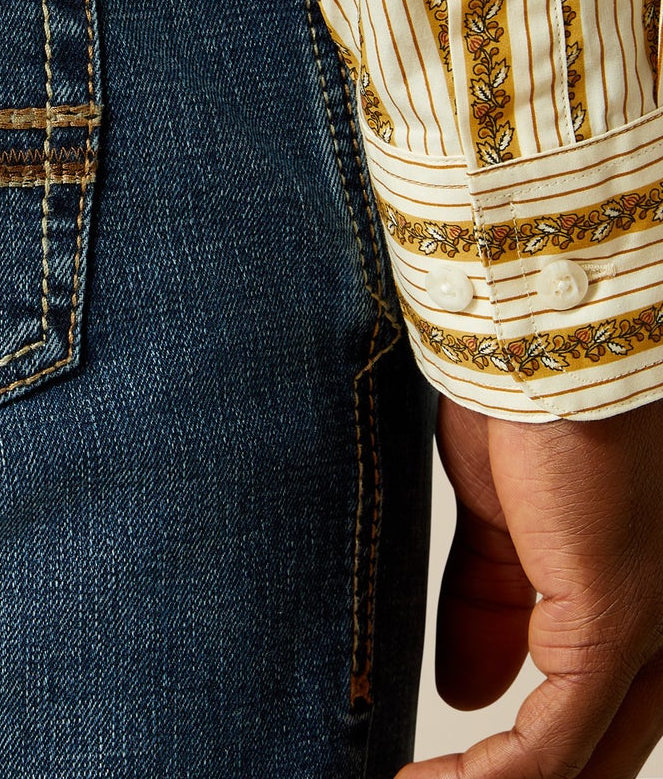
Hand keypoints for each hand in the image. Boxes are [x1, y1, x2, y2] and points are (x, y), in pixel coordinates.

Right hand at [397, 395, 662, 778]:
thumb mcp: (498, 525)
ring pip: (579, 762)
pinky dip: (490, 776)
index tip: (441, 772)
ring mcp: (650, 632)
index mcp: (639, 603)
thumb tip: (463, 695)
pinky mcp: (613, 624)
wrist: (538, 346)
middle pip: (598, 755)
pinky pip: (555, 742)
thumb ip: (489, 608)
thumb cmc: (527, 406)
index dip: (519, 758)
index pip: (593, 717)